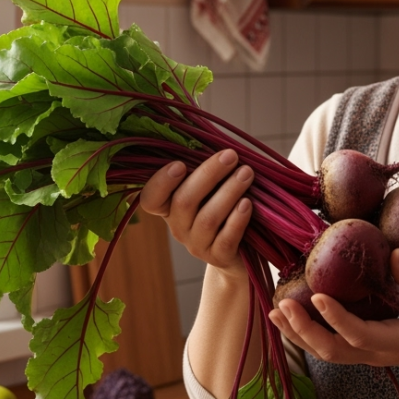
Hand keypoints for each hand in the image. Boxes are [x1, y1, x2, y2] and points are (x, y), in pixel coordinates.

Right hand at [137, 149, 253, 275]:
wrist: (241, 250)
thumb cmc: (224, 207)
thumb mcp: (211, 188)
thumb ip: (206, 170)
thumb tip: (217, 142)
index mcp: (169, 207)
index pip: (150, 198)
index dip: (161, 183)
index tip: (180, 164)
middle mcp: (178, 227)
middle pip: (184, 201)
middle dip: (208, 175)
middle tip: (231, 156)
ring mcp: (197, 244)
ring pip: (207, 218)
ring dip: (228, 192)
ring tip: (247, 174)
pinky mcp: (218, 257)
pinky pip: (226, 238)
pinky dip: (237, 219)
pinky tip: (248, 204)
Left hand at [268, 250, 398, 375]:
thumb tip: (392, 251)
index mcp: (394, 342)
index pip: (359, 334)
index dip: (336, 318)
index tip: (318, 296)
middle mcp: (374, 354)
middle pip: (331, 351)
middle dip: (304, 330)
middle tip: (282, 305)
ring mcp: (365, 356)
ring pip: (324, 353)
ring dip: (297, 335)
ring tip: (275, 312)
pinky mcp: (360, 351)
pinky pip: (328, 347)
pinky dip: (306, 335)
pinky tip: (290, 319)